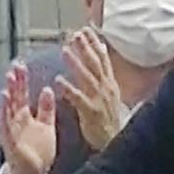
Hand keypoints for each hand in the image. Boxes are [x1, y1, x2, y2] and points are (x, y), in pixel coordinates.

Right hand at [0, 62, 56, 173]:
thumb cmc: (38, 152)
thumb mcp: (46, 125)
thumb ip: (46, 108)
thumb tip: (47, 89)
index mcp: (26, 117)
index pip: (23, 94)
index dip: (23, 80)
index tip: (23, 65)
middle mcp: (17, 121)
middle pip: (15, 97)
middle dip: (15, 82)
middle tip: (15, 65)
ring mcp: (12, 130)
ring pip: (8, 109)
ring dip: (8, 93)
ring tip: (9, 79)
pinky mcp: (10, 141)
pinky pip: (6, 125)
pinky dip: (4, 113)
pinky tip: (4, 101)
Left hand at [57, 29, 126, 152]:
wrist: (115, 143)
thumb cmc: (109, 120)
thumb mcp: (111, 94)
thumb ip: (104, 74)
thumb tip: (101, 54)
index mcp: (110, 84)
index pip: (102, 59)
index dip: (94, 44)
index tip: (85, 30)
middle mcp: (106, 88)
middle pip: (95, 64)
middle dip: (85, 48)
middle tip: (75, 34)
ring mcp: (99, 100)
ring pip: (87, 77)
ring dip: (76, 63)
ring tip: (65, 50)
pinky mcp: (91, 112)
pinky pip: (78, 98)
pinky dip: (69, 89)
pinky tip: (59, 81)